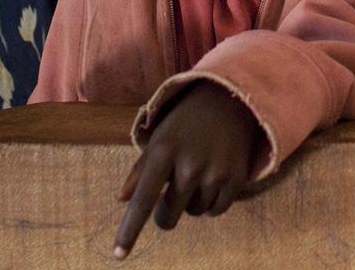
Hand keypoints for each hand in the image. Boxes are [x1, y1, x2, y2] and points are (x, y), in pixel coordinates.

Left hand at [113, 83, 261, 255]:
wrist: (231, 99)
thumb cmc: (187, 122)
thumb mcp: (159, 138)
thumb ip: (139, 170)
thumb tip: (121, 200)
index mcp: (163, 151)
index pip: (142, 199)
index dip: (129, 229)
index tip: (118, 254)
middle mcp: (189, 164)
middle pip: (168, 215)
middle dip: (165, 212)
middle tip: (170, 194)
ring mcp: (215, 172)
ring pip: (194, 212)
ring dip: (192, 202)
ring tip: (198, 173)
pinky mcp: (236, 178)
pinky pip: (216, 210)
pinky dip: (212, 202)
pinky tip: (213, 179)